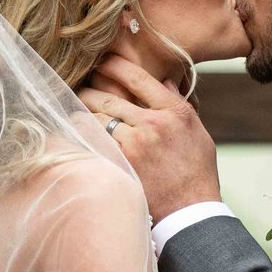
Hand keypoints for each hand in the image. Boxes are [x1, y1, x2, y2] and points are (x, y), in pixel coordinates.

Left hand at [80, 55, 222, 221]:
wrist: (190, 211)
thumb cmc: (196, 173)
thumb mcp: (197, 132)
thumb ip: (178, 104)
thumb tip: (164, 81)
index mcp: (174, 112)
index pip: (139, 77)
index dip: (115, 65)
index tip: (103, 61)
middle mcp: (153, 123)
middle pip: (110, 96)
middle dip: (90, 90)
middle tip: (80, 87)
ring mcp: (135, 144)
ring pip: (97, 118)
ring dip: (83, 113)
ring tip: (74, 111)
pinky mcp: (121, 162)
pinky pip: (93, 140)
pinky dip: (83, 134)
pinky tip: (76, 132)